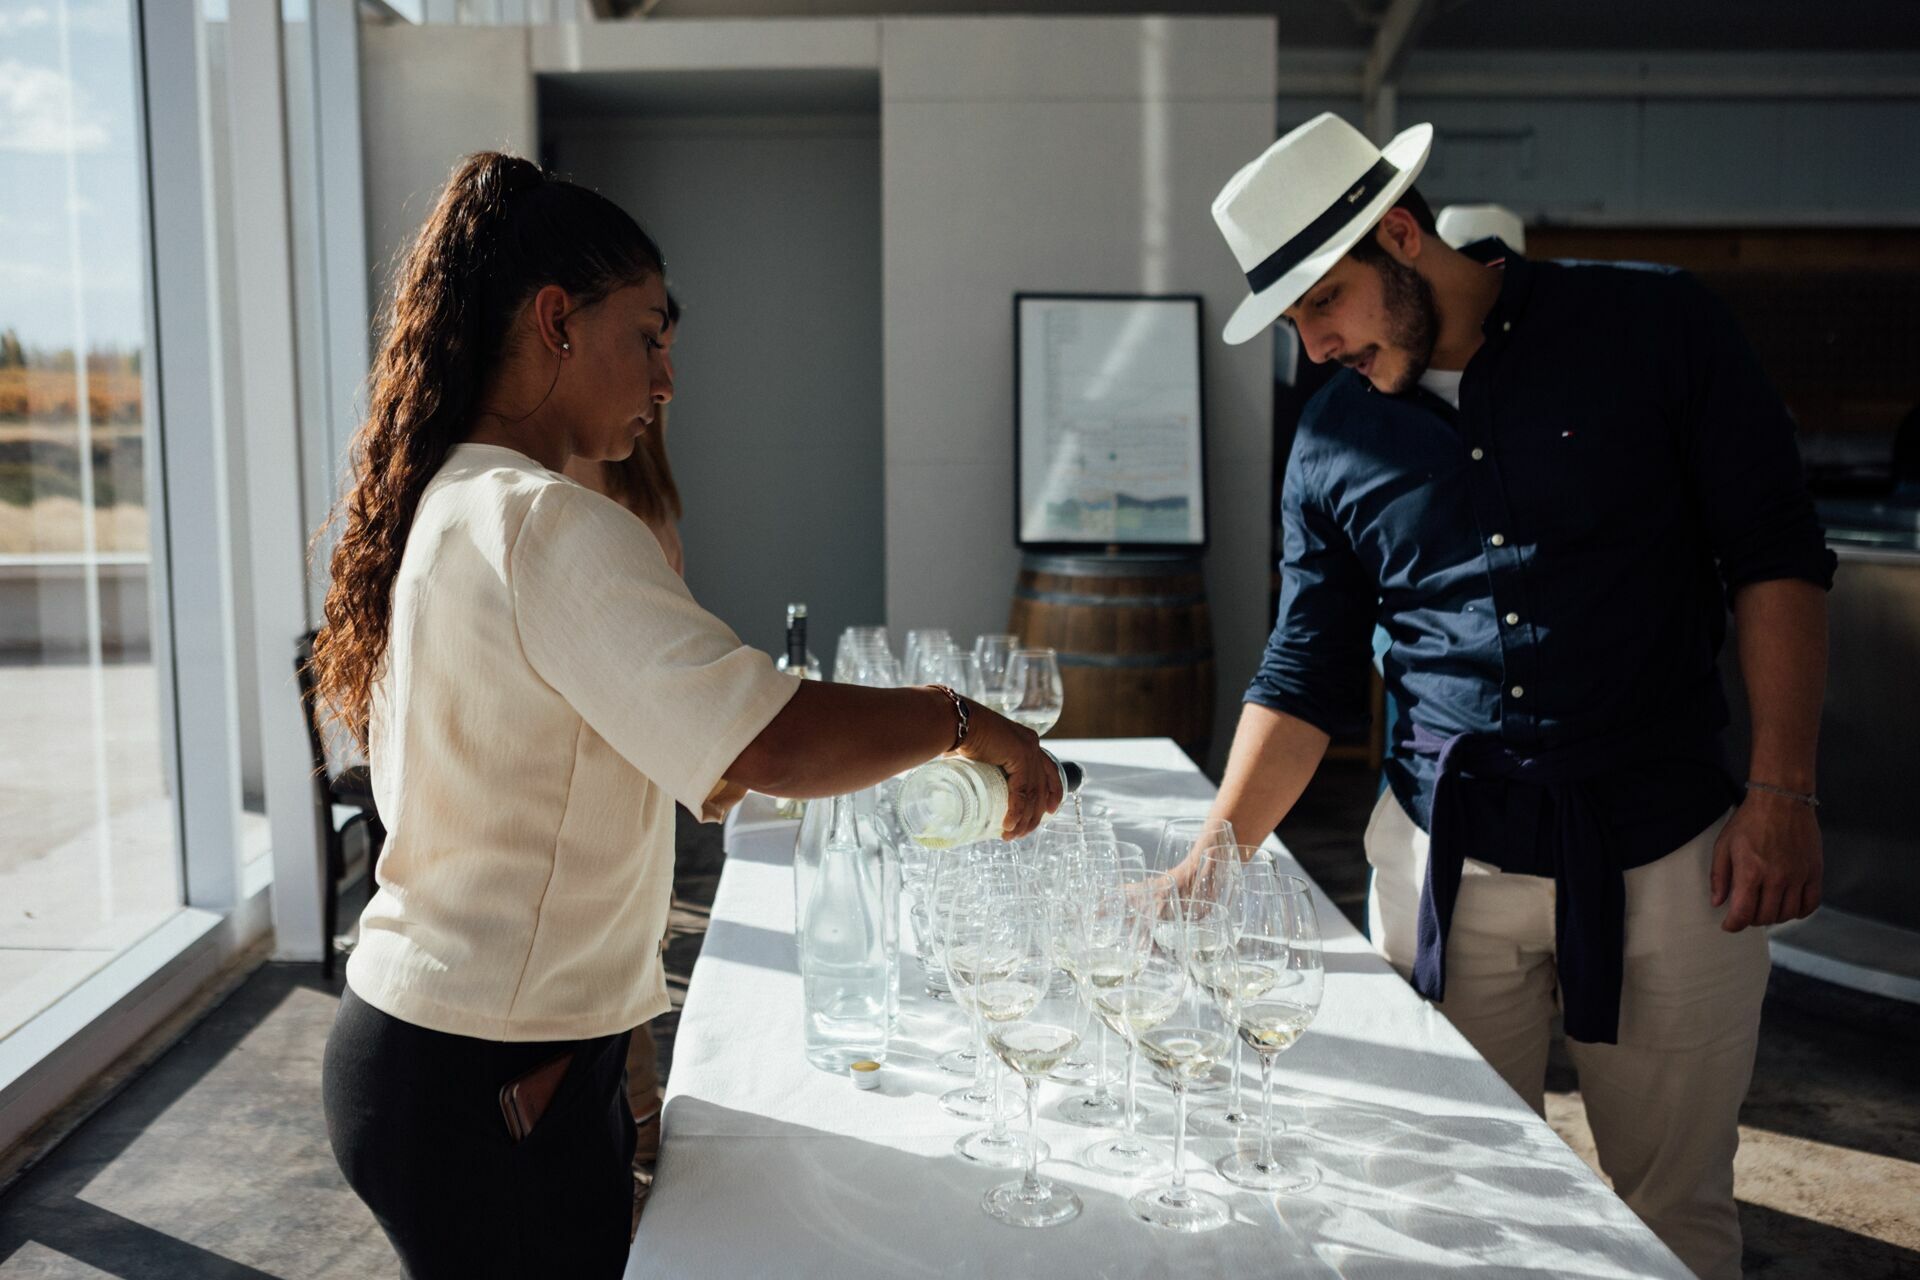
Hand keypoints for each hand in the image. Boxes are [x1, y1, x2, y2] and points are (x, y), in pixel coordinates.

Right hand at [953, 701, 1061, 839]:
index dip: (1052, 791)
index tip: (1050, 811)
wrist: (954, 720)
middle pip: (1043, 786)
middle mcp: (1031, 744)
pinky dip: (1016, 811)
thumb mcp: (977, 756)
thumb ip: (980, 769)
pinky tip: (1009, 825)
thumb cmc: (957, 734)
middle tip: (1024, 832)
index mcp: (1025, 742)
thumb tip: (965, 786)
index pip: (1047, 770)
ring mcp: (1028, 749)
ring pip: (1034, 792)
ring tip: (1012, 835)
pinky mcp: (1020, 754)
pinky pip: (1022, 791)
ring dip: (1024, 818)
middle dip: (1035, 813)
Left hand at [1711, 789, 1822, 931]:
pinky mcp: (1814, 872)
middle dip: (1751, 919)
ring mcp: (1798, 876)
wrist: (1782, 801)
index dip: (1733, 925)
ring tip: (1764, 907)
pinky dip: (1799, 911)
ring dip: (1773, 917)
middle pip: (1765, 917)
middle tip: (1746, 912)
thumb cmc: (1750, 821)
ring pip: (1787, 914)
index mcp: (1751, 872)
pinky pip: (1810, 904)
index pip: (1743, 913)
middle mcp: (1776, 878)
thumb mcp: (1724, 845)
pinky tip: (1788, 906)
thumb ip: (1719, 876)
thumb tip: (1718, 902)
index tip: (1729, 925)